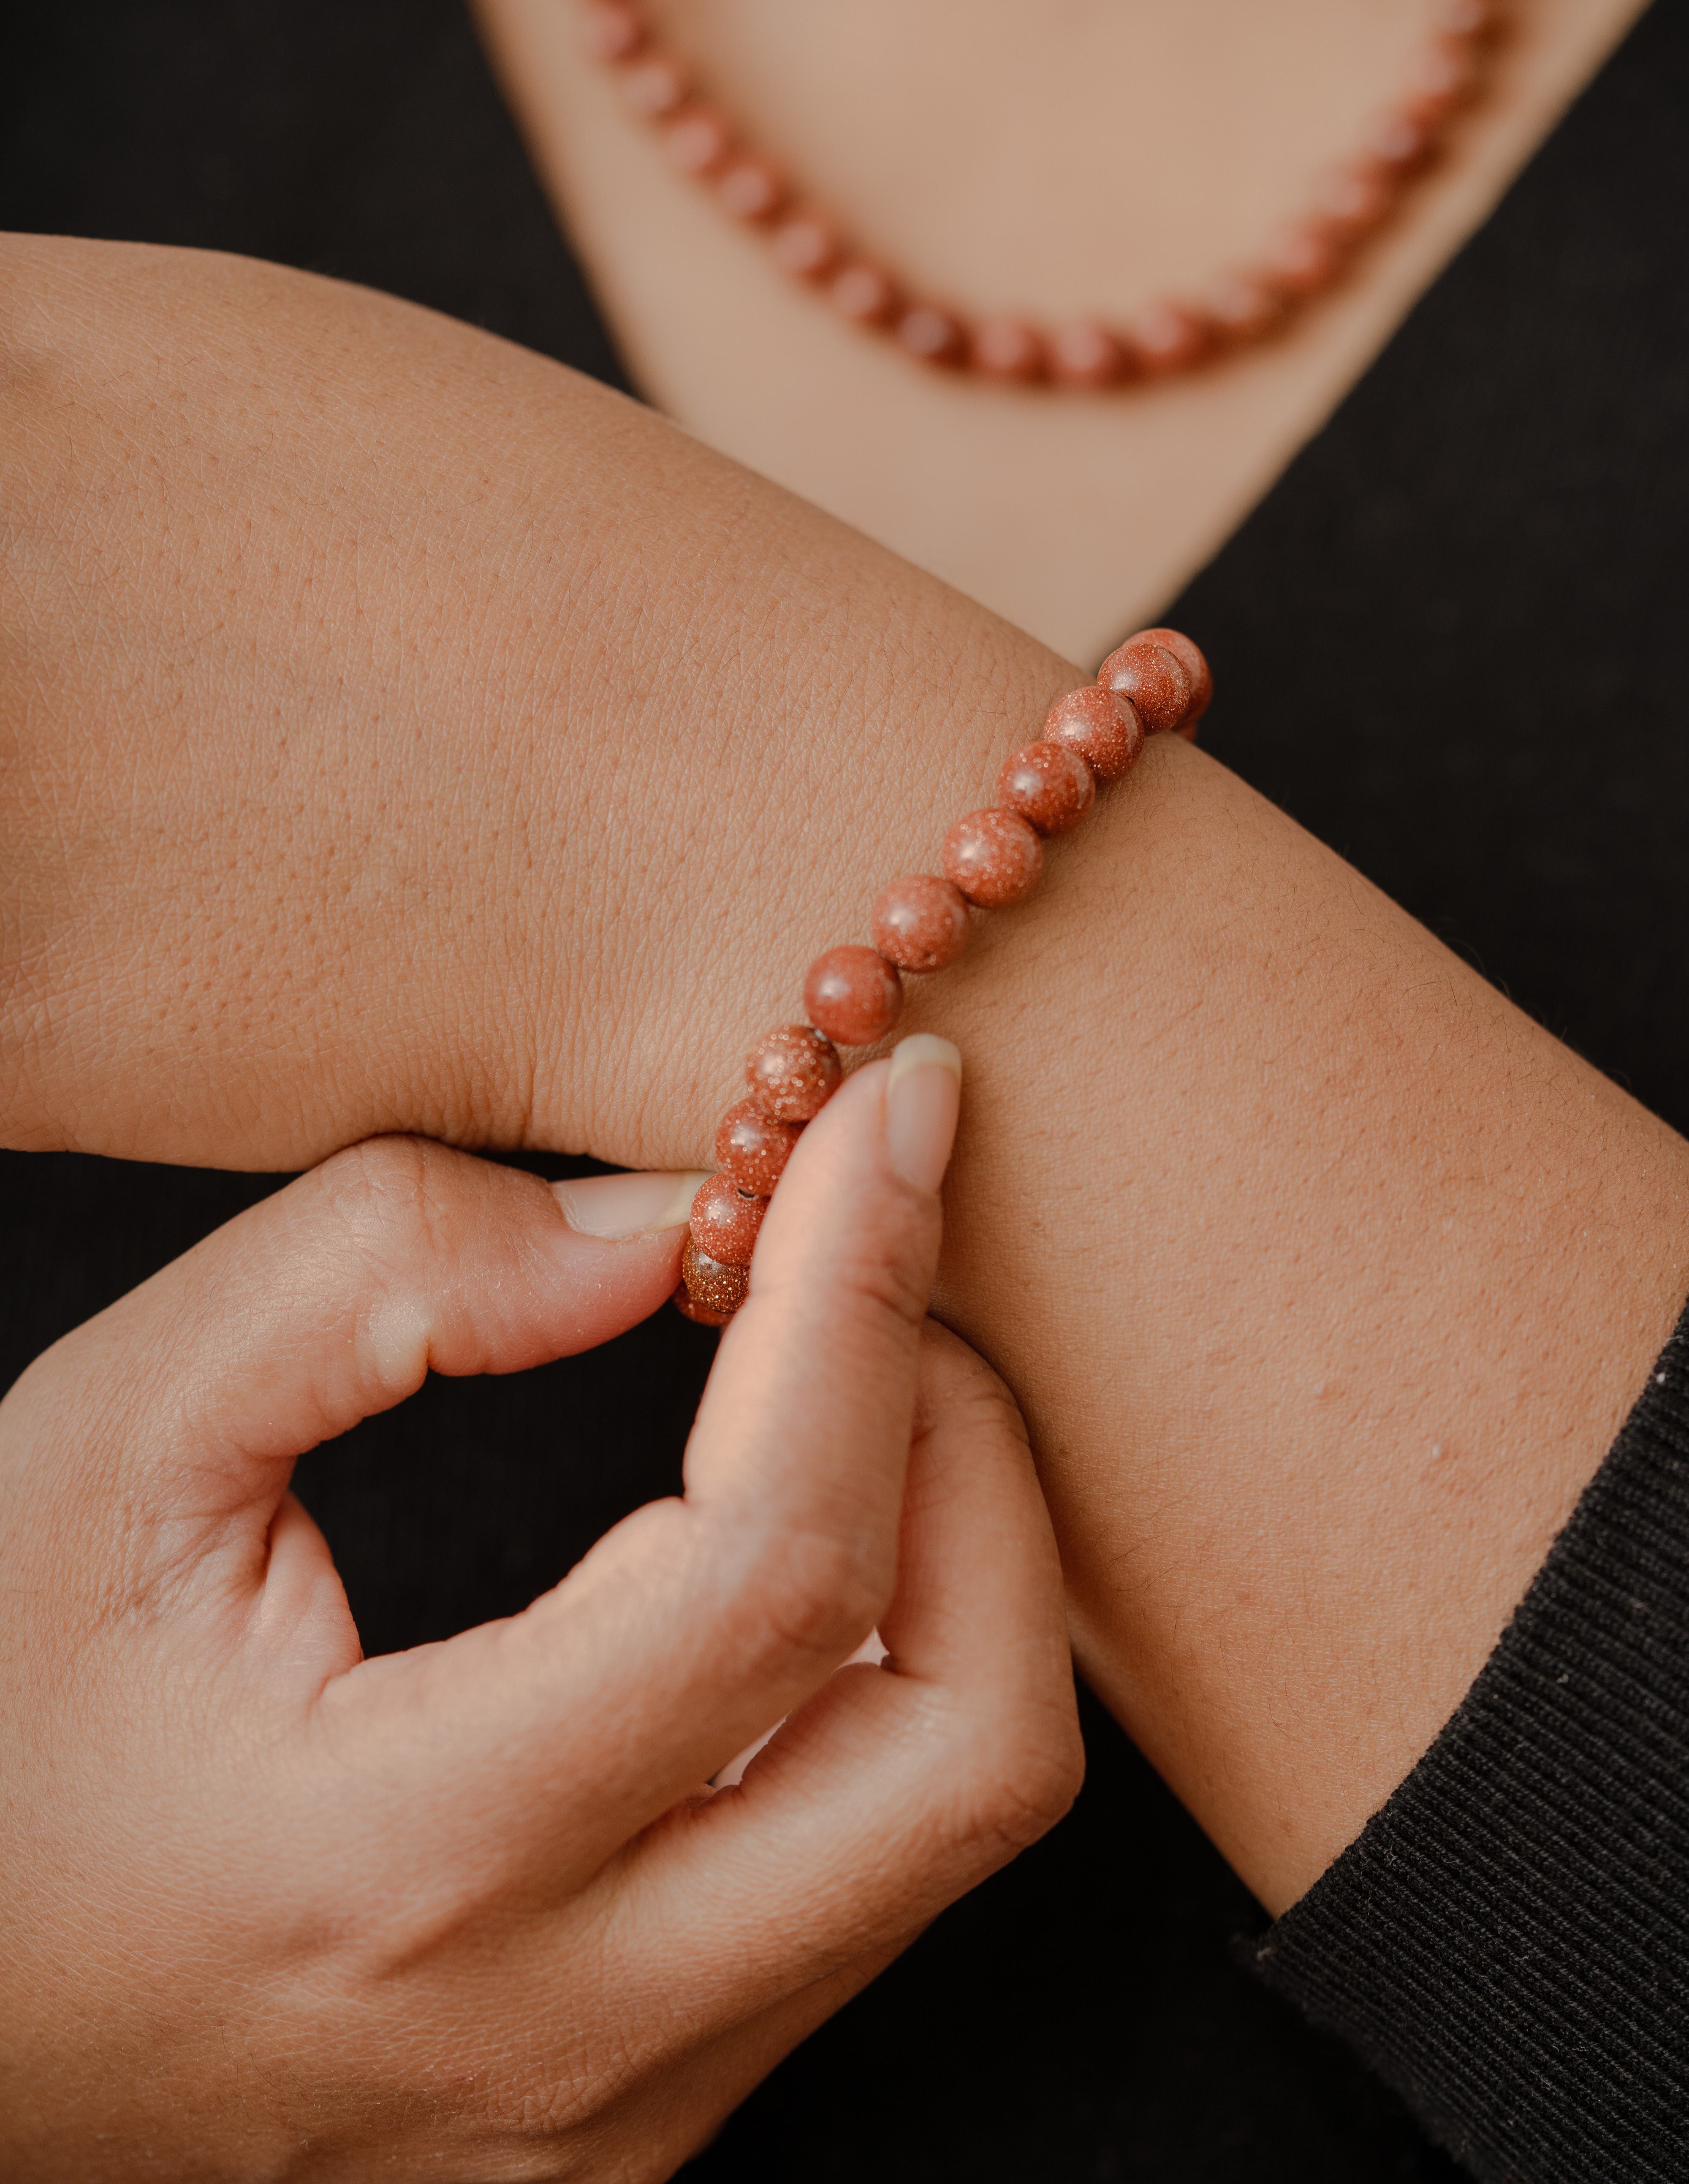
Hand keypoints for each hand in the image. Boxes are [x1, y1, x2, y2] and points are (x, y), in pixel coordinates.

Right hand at [0, 1045, 1080, 2180]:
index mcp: (409, 1863)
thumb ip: (375, 1277)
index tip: (888, 1124)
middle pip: (965, 1745)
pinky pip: (864, 1882)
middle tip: (885, 1269)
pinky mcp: (635, 2116)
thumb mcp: (108, 1445)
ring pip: (946, 1826)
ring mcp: (617, 2111)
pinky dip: (886, 1678)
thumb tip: (654, 1228)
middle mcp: (560, 2038)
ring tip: (847, 1384)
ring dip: (956, 1561)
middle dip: (979, 1456)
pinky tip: (792, 1548)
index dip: (862, 1305)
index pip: (772, 1565)